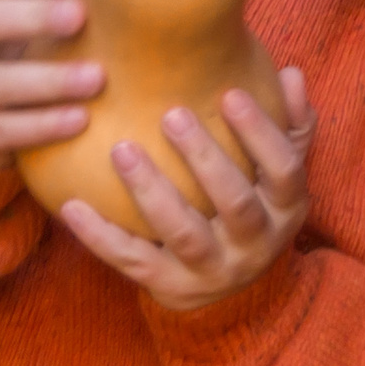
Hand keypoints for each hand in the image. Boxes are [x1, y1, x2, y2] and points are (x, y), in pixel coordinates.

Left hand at [60, 69, 316, 312]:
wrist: (233, 291)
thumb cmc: (252, 203)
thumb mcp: (277, 173)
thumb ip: (290, 124)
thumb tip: (293, 74)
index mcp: (286, 209)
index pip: (284, 170)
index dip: (261, 134)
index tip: (230, 93)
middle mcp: (256, 244)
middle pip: (235, 204)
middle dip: (204, 159)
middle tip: (170, 114)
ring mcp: (213, 270)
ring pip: (183, 233)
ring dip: (152, 191)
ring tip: (122, 150)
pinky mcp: (171, 287)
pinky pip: (134, 261)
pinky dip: (101, 237)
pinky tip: (72, 206)